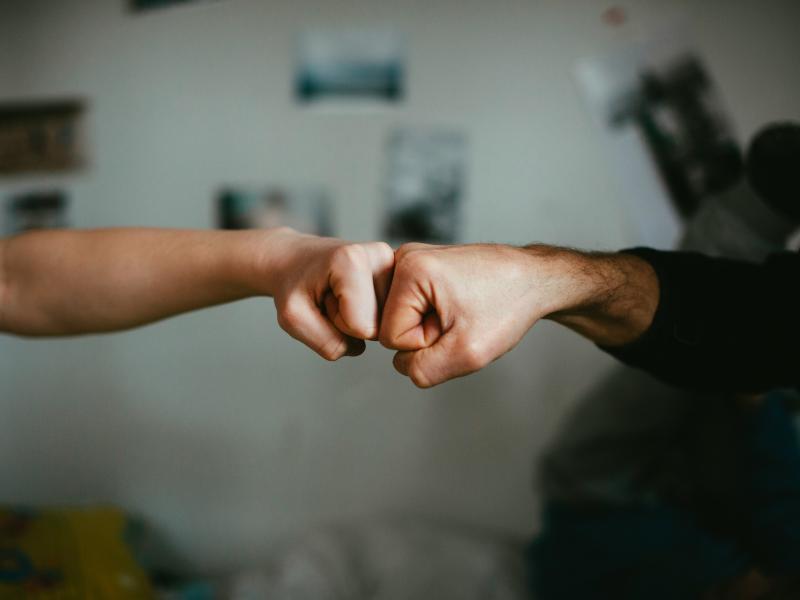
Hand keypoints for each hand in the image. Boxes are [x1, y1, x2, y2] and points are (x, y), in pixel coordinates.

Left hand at [264, 228, 394, 360]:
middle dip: (350, 321)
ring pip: (386, 321)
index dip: (337, 324)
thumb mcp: (293, 319)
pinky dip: (369, 312)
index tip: (323, 300)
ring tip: (339, 293)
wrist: (293, 259)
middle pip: (378, 325)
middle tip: (330, 297)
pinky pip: (390, 314)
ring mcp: (394, 262)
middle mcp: (380, 255)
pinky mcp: (398, 271)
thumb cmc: (292, 284)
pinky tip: (354, 294)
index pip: (362, 327)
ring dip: (359, 316)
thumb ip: (328, 343)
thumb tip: (361, 348)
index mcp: (353, 260)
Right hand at [379, 243, 560, 386]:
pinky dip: (433, 315)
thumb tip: (402, 364)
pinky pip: (411, 308)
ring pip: (402, 318)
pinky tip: (456, 305)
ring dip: (431, 325)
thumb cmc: (508, 305)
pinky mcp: (419, 267)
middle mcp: (404, 257)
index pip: (391, 337)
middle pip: (391, 325)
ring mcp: (411, 260)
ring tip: (460, 311)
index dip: (426, 342)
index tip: (457, 324)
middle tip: (461, 318)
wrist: (534, 279)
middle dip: (426, 333)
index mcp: (410, 269)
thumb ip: (424, 370)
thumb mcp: (468, 353)